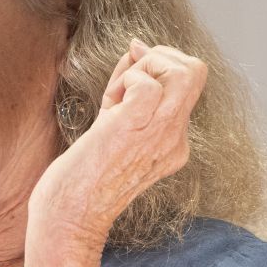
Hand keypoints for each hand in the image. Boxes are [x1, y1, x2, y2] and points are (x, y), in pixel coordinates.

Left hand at [31, 38, 206, 251]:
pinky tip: (111, 106)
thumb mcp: (109, 126)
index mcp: (172, 140)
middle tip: (126, 81)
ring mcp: (160, 135)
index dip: (154, 68)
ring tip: (118, 96)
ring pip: (185, 71)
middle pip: (196, 70)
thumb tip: (136, 47)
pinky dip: (128, 81)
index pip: (184, 81)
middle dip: (158, 57)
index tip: (124, 83)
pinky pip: (148, 85)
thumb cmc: (81, 181)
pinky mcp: (135, 131)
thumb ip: (126, 88)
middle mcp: (174, 138)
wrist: (69, 220)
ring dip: (145, 67)